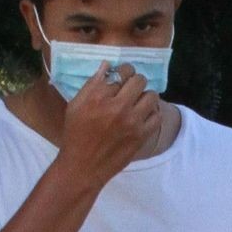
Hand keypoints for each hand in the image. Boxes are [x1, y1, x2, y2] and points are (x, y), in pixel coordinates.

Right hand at [55, 66, 161, 191]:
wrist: (83, 166)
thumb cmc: (75, 134)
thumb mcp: (75, 105)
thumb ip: (92, 84)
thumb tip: (107, 65)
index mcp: (98, 96)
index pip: (121, 72)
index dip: (122, 72)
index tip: (121, 77)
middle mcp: (117, 106)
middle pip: (139, 80)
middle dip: (135, 81)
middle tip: (130, 88)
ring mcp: (132, 121)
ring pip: (151, 96)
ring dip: (145, 95)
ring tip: (138, 102)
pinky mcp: (141, 136)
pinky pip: (157, 116)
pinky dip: (152, 113)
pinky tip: (143, 115)